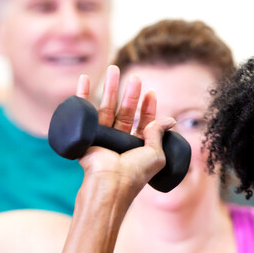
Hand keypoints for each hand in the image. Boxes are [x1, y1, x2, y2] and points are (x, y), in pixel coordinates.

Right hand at [75, 66, 175, 198]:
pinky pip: (84, 112)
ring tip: (113, 69)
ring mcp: (102, 139)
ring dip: (110, 88)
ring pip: (106, 108)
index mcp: (136, 149)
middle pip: (125, 112)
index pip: (143, 123)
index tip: (151, 92)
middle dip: (130, 94)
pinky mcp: (86, 136)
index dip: (148, 108)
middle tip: (135, 77)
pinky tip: (85, 79)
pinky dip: (83, 95)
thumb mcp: (156, 154)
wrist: (110, 183)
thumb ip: (159, 134)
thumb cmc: (134, 174)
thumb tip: (170, 120)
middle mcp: (119, 143)